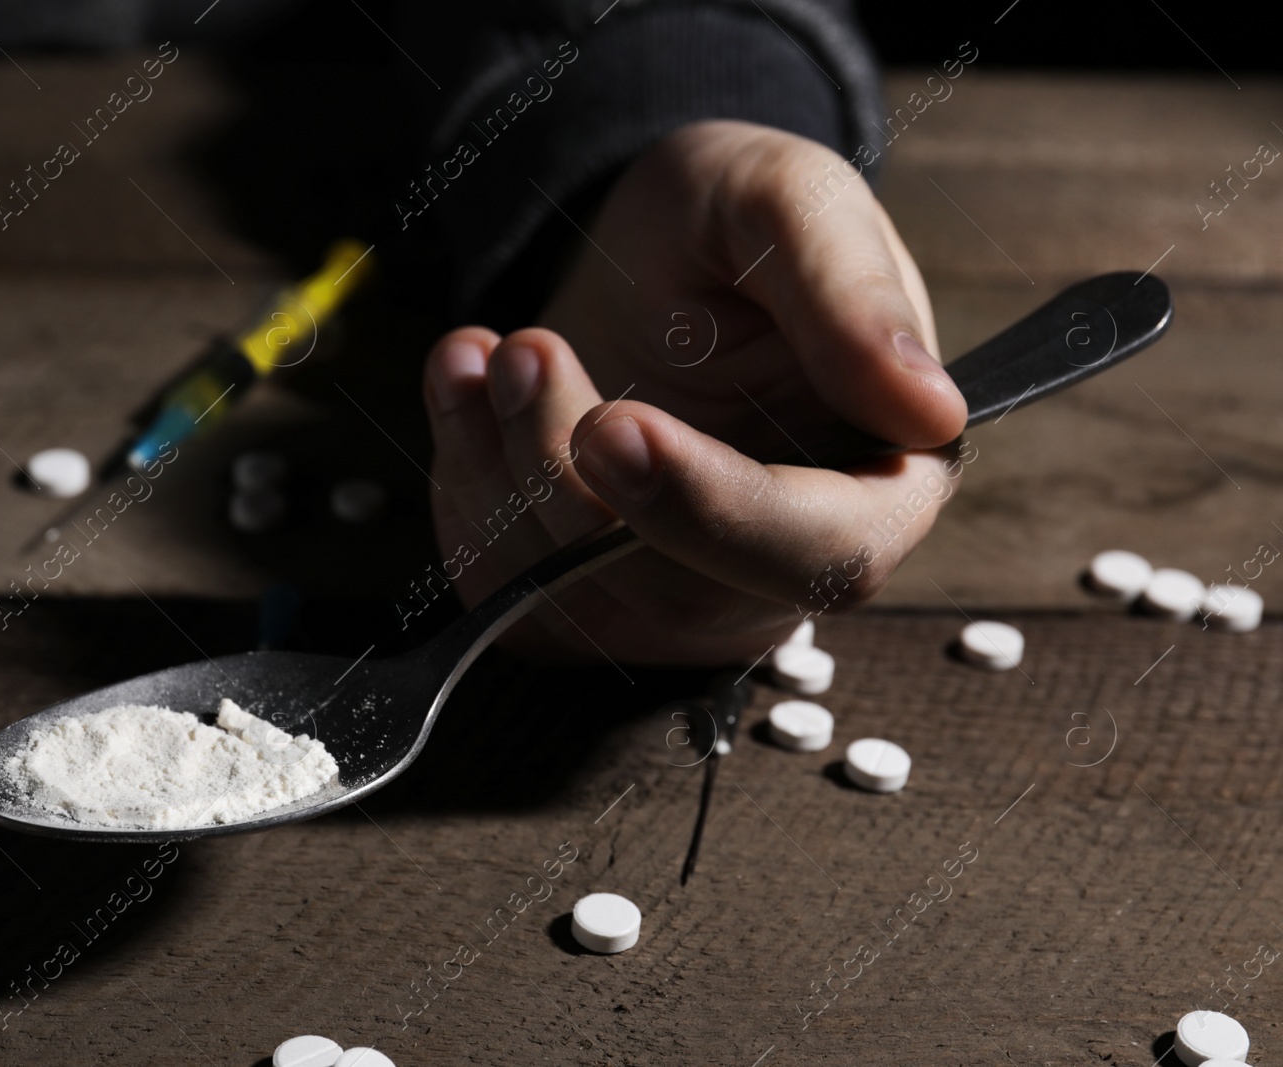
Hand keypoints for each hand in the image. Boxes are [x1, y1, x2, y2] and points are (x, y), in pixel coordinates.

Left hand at [421, 121, 968, 663]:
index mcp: (877, 480)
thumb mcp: (787, 200)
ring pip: (576, 598)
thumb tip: (926, 409)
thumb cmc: (728, 228)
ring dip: (504, 465)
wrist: (639, 259)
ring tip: (489, 348)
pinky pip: (502, 588)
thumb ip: (852, 290)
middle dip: (572, 482)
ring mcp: (676, 595)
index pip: (822, 551)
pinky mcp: (581, 598)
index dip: (714, 508)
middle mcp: (779, 563)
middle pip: (678, 593)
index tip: (616, 425)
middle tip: (524, 353)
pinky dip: (461, 479)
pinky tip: (465, 384)